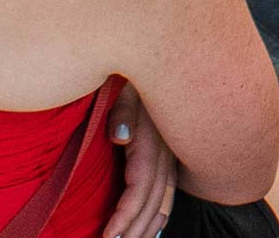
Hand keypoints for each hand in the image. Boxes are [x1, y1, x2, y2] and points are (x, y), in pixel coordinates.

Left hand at [102, 87, 175, 237]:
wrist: (170, 59)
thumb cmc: (141, 75)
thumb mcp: (130, 87)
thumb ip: (124, 112)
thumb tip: (120, 138)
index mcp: (152, 142)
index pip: (140, 189)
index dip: (126, 216)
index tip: (107, 236)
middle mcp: (166, 153)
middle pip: (155, 203)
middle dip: (135, 230)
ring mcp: (171, 155)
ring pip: (164, 200)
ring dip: (147, 226)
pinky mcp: (171, 155)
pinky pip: (169, 191)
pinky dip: (160, 214)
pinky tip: (153, 228)